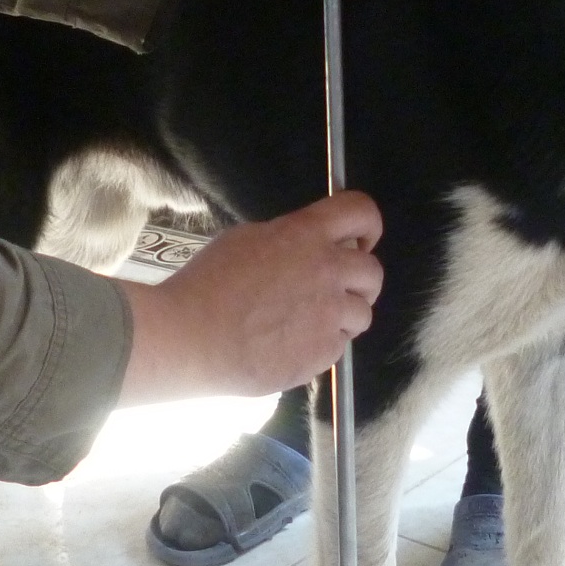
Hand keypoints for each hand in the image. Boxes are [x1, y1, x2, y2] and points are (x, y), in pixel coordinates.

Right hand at [116, 192, 384, 404]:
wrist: (192, 338)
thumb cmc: (206, 284)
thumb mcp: (245, 240)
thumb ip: (287, 238)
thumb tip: (310, 246)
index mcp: (306, 235)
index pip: (361, 212)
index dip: (368, 225)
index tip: (361, 239)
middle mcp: (328, 271)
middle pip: (373, 271)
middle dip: (358, 279)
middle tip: (333, 289)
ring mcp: (330, 315)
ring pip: (362, 314)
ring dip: (343, 316)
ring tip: (309, 323)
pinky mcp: (324, 353)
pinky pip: (339, 346)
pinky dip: (322, 345)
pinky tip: (292, 345)